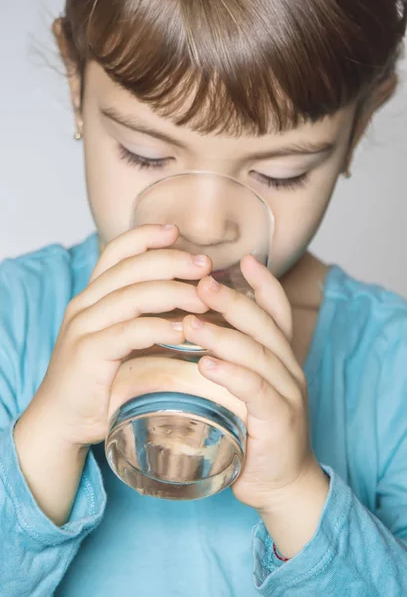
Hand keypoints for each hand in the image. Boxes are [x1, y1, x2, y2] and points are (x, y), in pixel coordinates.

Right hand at [30, 224, 211, 446]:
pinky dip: (159, 327)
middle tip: (205, 264)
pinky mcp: (87, 353)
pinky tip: (184, 330)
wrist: (61, 419)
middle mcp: (84, 304)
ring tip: (204, 296)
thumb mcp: (121, 339)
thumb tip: (193, 301)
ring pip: (132, 295)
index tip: (176, 231)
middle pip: (130, 268)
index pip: (116, 252)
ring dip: (174, 292)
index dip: (145, 236)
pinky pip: (128, 331)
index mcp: (93, 296)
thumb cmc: (100, 379)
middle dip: (171, 260)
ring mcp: (83, 327)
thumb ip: (145, 317)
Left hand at [182, 254, 328, 556]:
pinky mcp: (279, 421)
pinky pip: (257, 391)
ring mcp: (288, 394)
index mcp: (279, 357)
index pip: (276, 311)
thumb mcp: (243, 388)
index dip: (262, 284)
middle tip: (200, 283)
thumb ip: (227, 359)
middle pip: (264, 324)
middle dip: (232, 300)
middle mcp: (288, 369)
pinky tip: (208, 366)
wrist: (278, 483)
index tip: (242, 259)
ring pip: (258, 353)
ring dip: (223, 335)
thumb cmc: (251, 430)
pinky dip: (233, 375)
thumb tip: (188, 330)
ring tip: (190, 323)